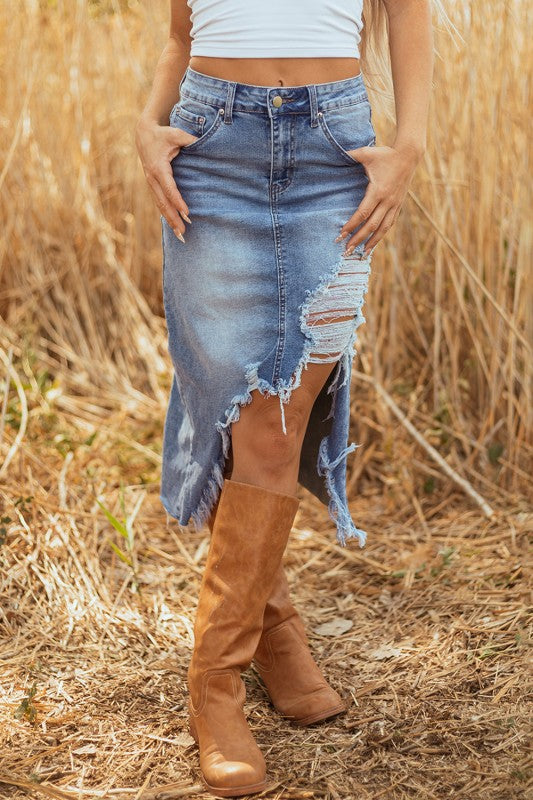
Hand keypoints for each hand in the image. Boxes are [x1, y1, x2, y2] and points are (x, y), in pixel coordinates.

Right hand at [134, 115, 198, 239]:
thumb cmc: (163, 134)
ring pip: (160, 205)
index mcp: (158, 168)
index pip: (169, 188)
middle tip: (183, 232)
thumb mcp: (177, 134)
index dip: (178, 201)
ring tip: (179, 234)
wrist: (143, 133)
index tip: (187, 213)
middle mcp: (152, 178)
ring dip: (169, 220)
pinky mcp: (152, 185)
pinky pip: (159, 202)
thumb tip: (204, 144)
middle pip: (163, 202)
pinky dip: (166, 214)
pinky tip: (173, 225)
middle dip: (173, 218)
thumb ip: (190, 140)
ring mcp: (150, 183)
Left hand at [336, 143, 422, 254]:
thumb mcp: (366, 153)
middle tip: (346, 251)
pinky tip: (374, 243)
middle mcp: (388, 201)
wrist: (409, 154)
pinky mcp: (399, 205)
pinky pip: (389, 224)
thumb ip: (350, 155)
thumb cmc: (385, 153)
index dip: (351, 225)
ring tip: (361, 254)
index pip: (362, 213)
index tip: (341, 235)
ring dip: (371, 242)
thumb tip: (334, 153)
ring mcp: (394, 204)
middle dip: (358, 239)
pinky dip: (381, 235)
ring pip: (383, 229)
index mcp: (378, 190)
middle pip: (371, 226)